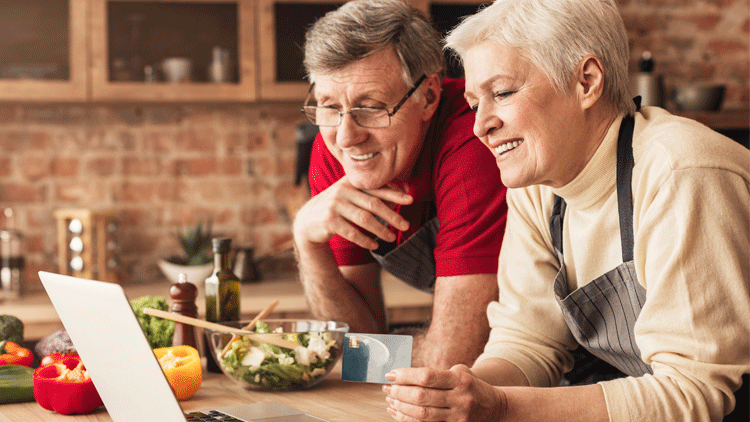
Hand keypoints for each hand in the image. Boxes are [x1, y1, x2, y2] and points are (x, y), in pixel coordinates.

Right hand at [293, 176, 411, 249]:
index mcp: (350, 183)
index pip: (376, 188)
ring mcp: (334, 206)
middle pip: (373, 204)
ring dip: (380, 229)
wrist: (307, 221)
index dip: (394, 194)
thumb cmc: (335, 208)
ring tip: (392, 238)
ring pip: (364, 219)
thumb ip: (368, 196)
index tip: (410, 200)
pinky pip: (352, 233)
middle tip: (405, 225)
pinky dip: (365, 240)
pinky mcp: (329, 221)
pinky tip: (374, 245)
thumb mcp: (349, 197)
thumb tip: (397, 200)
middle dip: (392, 216)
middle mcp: (342, 191)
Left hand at [383, 365, 505, 421]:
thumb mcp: (462, 373)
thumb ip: (439, 374)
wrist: (497, 409)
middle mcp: (460, 399)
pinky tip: (398, 413)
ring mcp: (458, 417)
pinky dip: (408, 420)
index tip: (391, 374)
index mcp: (460, 380)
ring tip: (390, 400)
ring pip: (422, 414)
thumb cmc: (473, 388)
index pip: (427, 376)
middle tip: (386, 388)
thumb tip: (407, 376)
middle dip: (399, 392)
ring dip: (401, 407)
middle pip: (422, 396)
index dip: (405, 375)